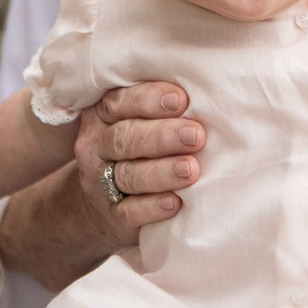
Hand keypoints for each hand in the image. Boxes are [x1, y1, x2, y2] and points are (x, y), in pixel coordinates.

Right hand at [74, 81, 204, 243]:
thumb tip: (209, 93)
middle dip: (163, 136)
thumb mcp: (138, 120)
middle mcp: (98, 146)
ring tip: (191, 169)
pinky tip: (175, 202)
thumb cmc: (138, 149)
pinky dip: (152, 207)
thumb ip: (163, 107)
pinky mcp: (112, 214)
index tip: (181, 100)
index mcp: (104, 115)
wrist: (100, 204)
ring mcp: (100, 181)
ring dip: (162, 172)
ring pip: (129, 174)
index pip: (119, 102)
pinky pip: (129, 211)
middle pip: (125, 138)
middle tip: (196, 135)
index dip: (149, 99)